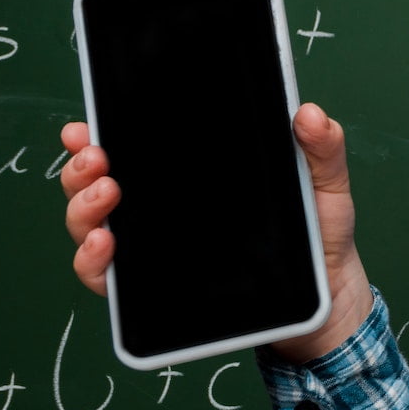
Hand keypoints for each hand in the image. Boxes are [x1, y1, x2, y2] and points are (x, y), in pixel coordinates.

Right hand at [58, 103, 375, 361]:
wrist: (328, 296)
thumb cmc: (319, 233)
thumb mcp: (325, 184)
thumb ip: (321, 147)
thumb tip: (307, 113)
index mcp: (191, 176)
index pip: (134, 148)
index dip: (98, 133)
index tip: (83, 125)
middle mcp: (162, 210)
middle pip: (97, 183)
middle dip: (81, 168)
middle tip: (97, 158)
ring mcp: (153, 249)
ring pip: (90, 226)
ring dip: (82, 208)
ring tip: (107, 193)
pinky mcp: (155, 289)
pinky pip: (106, 278)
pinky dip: (92, 262)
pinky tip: (106, 244)